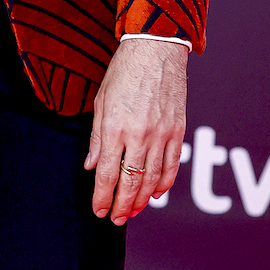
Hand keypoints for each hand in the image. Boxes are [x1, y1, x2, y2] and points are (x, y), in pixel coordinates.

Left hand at [85, 41, 187, 223]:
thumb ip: (97, 138)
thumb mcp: (101, 102)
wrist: (156, 49)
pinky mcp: (178, 130)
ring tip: (133, 211)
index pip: (108, 174)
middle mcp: (140, 135)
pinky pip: (172, 164)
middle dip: (122, 205)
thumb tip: (91, 166)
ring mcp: (162, 134)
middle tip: (116, 219)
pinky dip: (165, 183)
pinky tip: (156, 194)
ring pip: (152, 178)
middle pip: (130, 182)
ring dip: (142, 200)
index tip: (99, 211)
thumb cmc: (124, 72)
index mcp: (115, 128)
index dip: (102, 197)